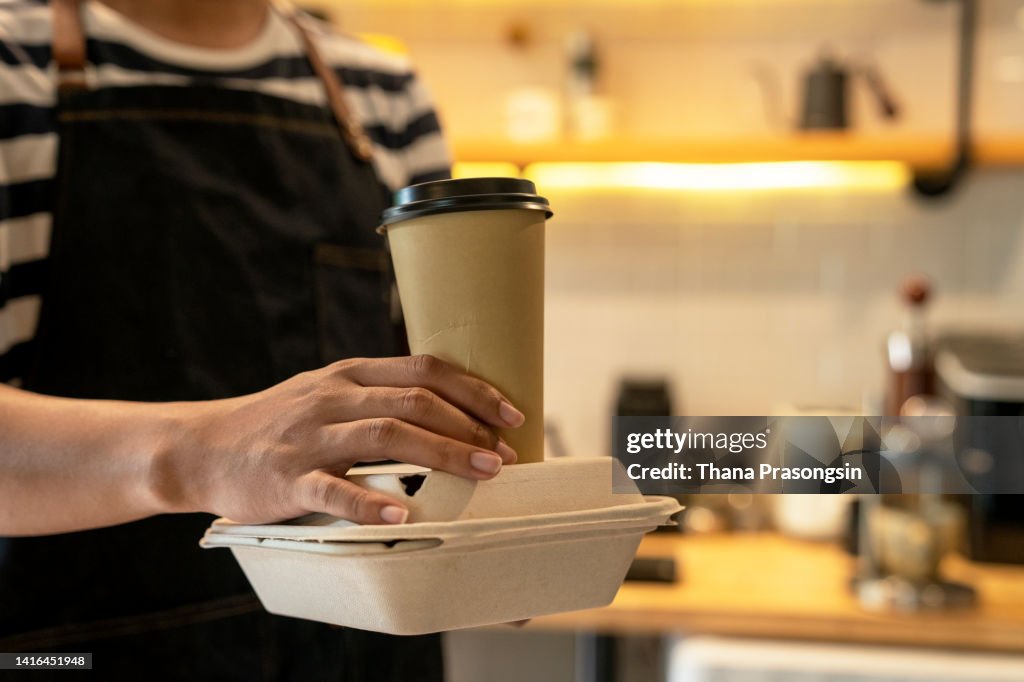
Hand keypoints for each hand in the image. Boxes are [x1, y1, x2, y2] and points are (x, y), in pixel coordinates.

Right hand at [153, 355, 524, 525]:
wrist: (202, 447)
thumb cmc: (279, 423)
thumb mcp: (327, 392)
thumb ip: (378, 394)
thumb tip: (451, 409)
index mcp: (349, 374)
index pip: (423, 369)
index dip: (473, 389)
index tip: (511, 413)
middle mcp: (333, 398)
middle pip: (413, 401)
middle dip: (468, 426)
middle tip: (505, 453)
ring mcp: (309, 437)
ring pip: (385, 436)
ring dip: (442, 454)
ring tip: (482, 474)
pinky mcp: (286, 479)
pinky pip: (334, 490)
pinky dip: (371, 504)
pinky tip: (403, 518)